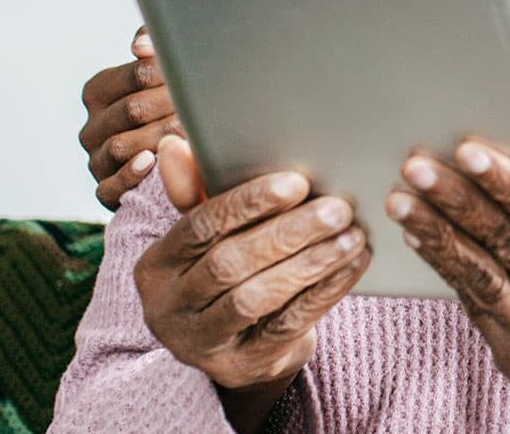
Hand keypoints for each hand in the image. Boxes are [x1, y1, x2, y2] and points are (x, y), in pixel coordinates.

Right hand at [80, 26, 182, 208]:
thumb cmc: (170, 105)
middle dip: (171, 105)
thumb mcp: (162, 72)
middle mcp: (92, 126)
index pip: (136, 74)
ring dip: (161, 138)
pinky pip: (110, 186)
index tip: (197, 76)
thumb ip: (153, 45)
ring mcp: (96, 160)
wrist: (178, 159)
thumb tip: (141, 45)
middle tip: (204, 106)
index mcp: (99, 91)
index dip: (170, 74)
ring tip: (191, 132)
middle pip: (132, 109)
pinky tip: (152, 162)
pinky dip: (131, 174)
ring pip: (122, 146)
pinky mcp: (105, 190)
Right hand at [138, 136, 370, 429]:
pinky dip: (325, 291)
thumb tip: (173, 143)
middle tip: (338, 208)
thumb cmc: (224, 273)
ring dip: (310, 262)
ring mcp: (202, 344)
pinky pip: (288, 325)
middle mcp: (169, 308)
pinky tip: (353, 264)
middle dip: (288, 233)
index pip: (199, 227)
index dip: (247, 203)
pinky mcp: (242, 366)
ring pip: (257, 298)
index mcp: (156, 266)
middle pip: (229, 264)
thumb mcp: (206, 237)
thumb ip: (195, 193)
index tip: (296, 183)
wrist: (236, 347)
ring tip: (352, 235)